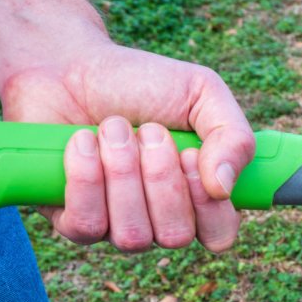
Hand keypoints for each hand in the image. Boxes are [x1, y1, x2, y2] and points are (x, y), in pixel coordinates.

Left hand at [1, 43, 253, 252]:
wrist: (68, 65)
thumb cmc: (141, 82)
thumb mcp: (202, 92)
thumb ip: (234, 136)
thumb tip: (224, 188)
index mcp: (198, 196)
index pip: (219, 236)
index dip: (209, 205)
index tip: (190, 154)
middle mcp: (160, 220)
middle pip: (175, 236)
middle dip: (160, 176)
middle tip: (148, 129)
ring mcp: (116, 226)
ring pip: (133, 234)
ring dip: (122, 172)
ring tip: (112, 128)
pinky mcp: (71, 222)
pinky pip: (88, 226)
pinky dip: (85, 177)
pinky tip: (81, 142)